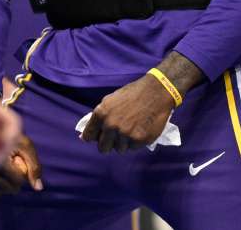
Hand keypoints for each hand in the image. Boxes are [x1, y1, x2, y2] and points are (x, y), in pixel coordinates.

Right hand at [0, 134, 42, 194]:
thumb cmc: (10, 138)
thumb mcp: (26, 147)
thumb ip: (34, 167)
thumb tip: (38, 189)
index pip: (17, 181)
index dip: (22, 171)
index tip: (17, 158)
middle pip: (9, 189)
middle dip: (15, 178)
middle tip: (10, 161)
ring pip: (0, 191)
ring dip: (5, 181)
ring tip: (2, 163)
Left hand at [80, 51, 202, 154]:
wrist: (157, 91)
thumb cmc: (133, 94)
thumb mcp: (110, 101)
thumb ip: (98, 118)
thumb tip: (83, 137)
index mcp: (101, 114)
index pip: (88, 136)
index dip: (95, 136)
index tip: (101, 134)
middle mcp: (111, 125)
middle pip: (103, 148)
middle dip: (109, 143)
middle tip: (118, 135)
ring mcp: (125, 134)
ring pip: (119, 149)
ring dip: (124, 142)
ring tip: (132, 128)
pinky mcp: (139, 140)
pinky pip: (133, 148)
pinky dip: (136, 141)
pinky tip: (141, 128)